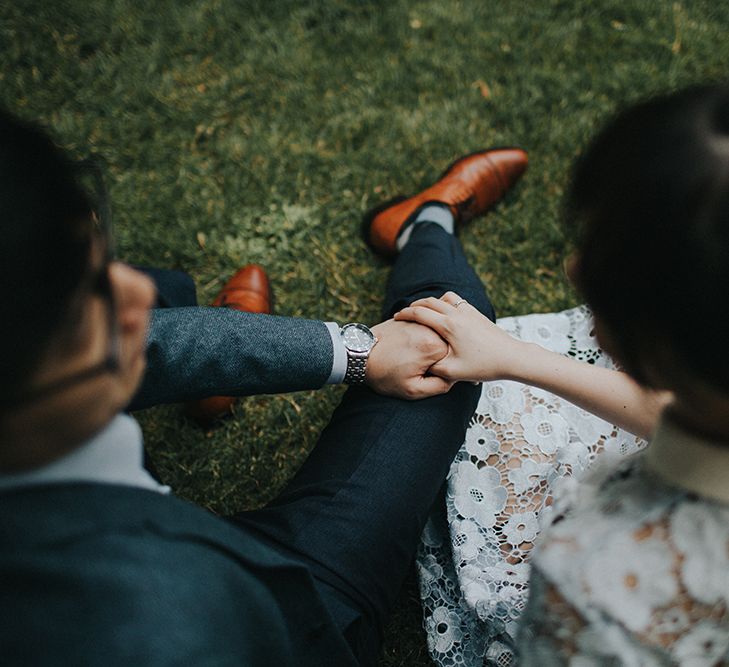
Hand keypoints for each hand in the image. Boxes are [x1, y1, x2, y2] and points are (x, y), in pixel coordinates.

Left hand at [366, 319, 452, 398]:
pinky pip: (423, 328)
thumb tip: (454, 378)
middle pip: (448, 343)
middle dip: (439, 357)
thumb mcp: (413, 390)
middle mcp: (429, 329)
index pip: (456, 357)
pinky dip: (420, 337)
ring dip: (430, 346)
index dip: (447, 368)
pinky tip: (407, 348)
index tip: (434, 374)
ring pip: (436, 334)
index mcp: (435, 347)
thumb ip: (439, 386)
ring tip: (411, 358)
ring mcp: (419, 321)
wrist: (359, 355)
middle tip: (418, 367)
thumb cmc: (383, 373)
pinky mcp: (409, 317)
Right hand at [393, 291, 527, 382]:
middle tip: (404, 312)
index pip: (420, 313)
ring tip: (424, 312)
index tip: (396, 317)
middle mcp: (458, 314)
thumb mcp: (452, 372)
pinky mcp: (477, 313)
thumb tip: (422, 361)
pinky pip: (456, 301)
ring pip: (444, 297)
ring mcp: (469, 311)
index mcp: (449, 326)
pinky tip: (444, 315)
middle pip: (430, 301)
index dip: (405, 314)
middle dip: (414, 306)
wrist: (511, 357)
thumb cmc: (483, 366)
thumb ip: (433, 366)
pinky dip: (445, 303)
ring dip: (431, 302)